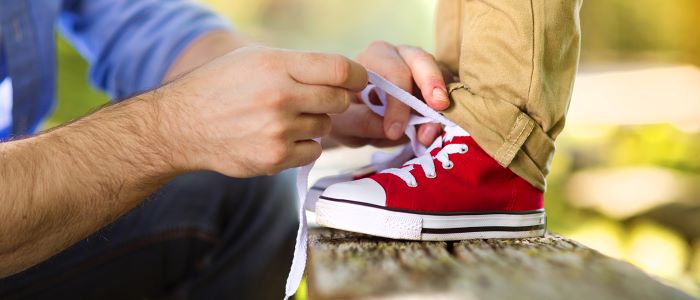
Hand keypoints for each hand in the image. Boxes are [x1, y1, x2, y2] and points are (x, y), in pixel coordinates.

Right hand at [163, 46, 366, 176]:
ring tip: (282, 119)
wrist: (181, 126)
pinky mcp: (275, 157)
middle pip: (340, 100)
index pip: (340, 70)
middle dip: (333, 100)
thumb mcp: (254, 60)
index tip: (357, 81)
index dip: (357, 77)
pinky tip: (279, 138)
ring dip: (313, 123)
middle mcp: (280, 97)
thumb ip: (298, 65)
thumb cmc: (221, 87)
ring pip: (326, 126)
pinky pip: (313, 151)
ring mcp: (278, 130)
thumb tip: (344, 76)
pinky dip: (303, 146)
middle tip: (312, 100)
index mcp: (276, 66)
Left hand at [332, 41, 452, 147]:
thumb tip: (393, 129)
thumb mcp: (344, 122)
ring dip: (440, 105)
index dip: (398, 103)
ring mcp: (422, 68)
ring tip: (433, 131)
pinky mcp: (436, 84)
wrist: (353, 117)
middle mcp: (400, 55)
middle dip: (431, 83)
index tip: (394, 132)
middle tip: (438, 107)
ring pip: (440, 76)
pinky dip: (448, 110)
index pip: (393, 72)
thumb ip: (362, 122)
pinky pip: (449, 91)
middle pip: (422, 60)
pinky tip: (440, 128)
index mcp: (374, 57)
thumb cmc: (346, 113)